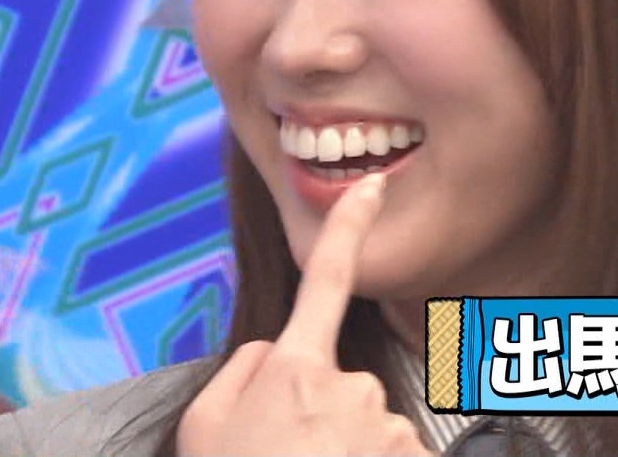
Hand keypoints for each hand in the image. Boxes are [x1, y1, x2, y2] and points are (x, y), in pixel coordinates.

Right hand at [178, 173, 431, 455]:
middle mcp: (350, 386)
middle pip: (346, 386)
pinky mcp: (413, 456)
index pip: (325, 282)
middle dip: (324, 420)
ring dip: (350, 454)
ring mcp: (387, 426)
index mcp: (292, 369)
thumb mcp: (204, 427)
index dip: (348, 227)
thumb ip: (242, 371)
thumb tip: (272, 351)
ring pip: (373, 429)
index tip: (370, 187)